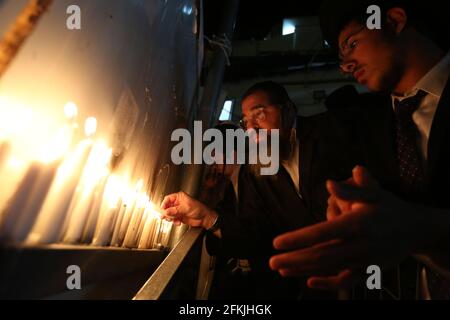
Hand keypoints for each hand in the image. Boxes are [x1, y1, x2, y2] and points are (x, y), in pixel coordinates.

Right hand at [161, 191, 217, 228]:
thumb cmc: (199, 209)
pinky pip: (173, 219)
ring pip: (169, 214)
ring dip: (170, 218)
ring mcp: (178, 210)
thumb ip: (176, 210)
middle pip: (167, 207)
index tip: (163, 209)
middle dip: (167, 212)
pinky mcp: (179, 216)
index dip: (164, 204)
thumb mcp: (187, 208)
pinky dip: (174, 221)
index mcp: (179, 197)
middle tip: (167, 216)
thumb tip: (167, 211)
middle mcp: (178, 203)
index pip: (168, 199)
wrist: (204, 218)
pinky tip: (178, 222)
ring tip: (173, 219)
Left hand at [269, 166, 433, 289]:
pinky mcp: (368, 270)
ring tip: (282, 271)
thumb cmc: (390, 207)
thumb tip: (328, 184)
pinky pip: (346, 281)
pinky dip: (328, 284)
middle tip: (272, 262)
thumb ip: (351, 188)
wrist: (417, 229)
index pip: (321, 233)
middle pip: (322, 255)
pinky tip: (310, 283)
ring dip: (304, 271)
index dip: (298, 239)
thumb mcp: (374, 192)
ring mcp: (364, 260)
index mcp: (357, 223)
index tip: (277, 242)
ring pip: (330, 269)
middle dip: (295, 259)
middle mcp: (360, 245)